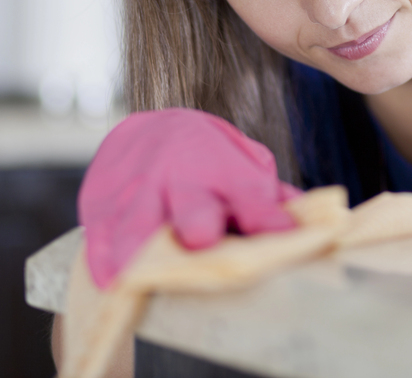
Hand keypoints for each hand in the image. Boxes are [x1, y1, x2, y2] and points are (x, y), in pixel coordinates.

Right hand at [78, 108, 300, 288]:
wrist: (149, 132)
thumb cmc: (208, 163)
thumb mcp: (244, 166)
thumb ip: (271, 198)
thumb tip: (311, 225)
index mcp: (223, 168)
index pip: (250, 191)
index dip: (268, 216)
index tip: (287, 236)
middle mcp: (181, 176)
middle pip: (191, 203)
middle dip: (197, 221)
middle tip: (201, 240)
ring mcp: (139, 189)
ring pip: (138, 223)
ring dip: (139, 250)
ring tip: (140, 277)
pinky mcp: (102, 203)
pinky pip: (100, 234)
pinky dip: (103, 258)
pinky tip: (109, 280)